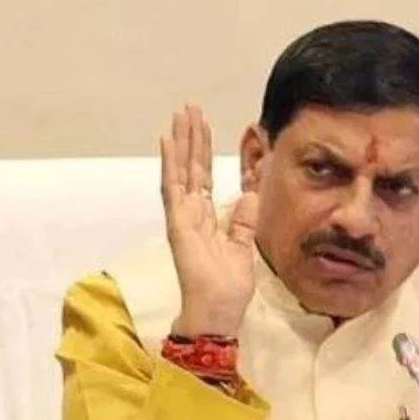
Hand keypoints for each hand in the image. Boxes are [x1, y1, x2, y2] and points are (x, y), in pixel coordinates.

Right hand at [159, 104, 260, 336]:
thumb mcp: (243, 247)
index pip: (203, 177)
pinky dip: (170, 164)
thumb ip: (244, 221)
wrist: (217, 312)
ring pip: (180, 171)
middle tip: (190, 107)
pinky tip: (167, 140)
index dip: (203, 151)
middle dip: (191, 137)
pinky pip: (172, 189)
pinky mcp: (178, 224)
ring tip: (180, 114)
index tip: (205, 125)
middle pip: (190, 168)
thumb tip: (250, 194)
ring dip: (180, 142)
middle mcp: (190, 213)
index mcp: (205, 219)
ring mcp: (181, 217)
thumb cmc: (227, 287)